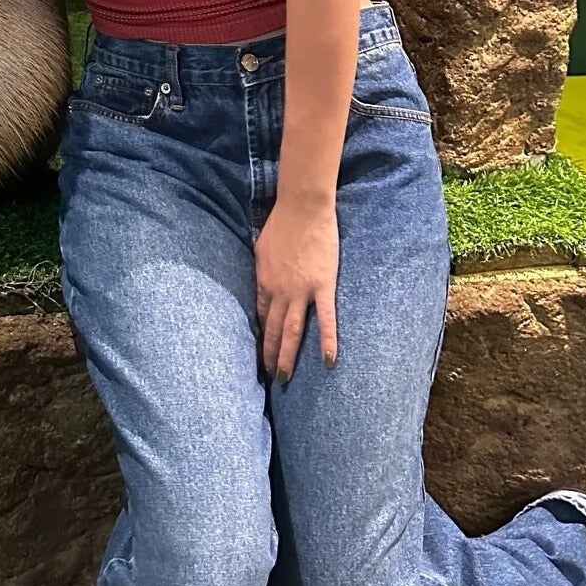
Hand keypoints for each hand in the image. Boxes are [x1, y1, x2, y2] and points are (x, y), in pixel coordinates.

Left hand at [254, 193, 339, 382]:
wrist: (302, 208)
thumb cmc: (281, 223)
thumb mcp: (261, 247)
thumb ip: (262, 267)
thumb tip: (261, 280)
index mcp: (263, 281)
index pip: (259, 315)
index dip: (258, 335)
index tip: (256, 353)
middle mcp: (278, 291)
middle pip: (272, 328)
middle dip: (269, 354)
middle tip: (268, 377)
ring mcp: (300, 291)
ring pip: (292, 330)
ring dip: (287, 355)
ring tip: (284, 377)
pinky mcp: (322, 287)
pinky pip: (326, 319)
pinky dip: (327, 341)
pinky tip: (329, 361)